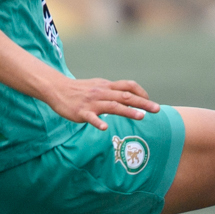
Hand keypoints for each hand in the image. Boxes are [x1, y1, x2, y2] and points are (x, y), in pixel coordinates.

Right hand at [39, 75, 158, 129]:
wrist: (57, 89)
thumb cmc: (80, 89)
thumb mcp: (98, 85)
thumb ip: (112, 91)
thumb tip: (129, 96)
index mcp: (107, 86)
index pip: (128, 86)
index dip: (141, 93)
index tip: (150, 102)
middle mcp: (102, 92)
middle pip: (125, 96)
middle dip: (143, 103)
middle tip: (157, 109)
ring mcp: (92, 102)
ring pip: (112, 106)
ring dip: (128, 111)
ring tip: (141, 116)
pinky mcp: (81, 112)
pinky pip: (91, 118)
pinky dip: (98, 122)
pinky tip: (105, 128)